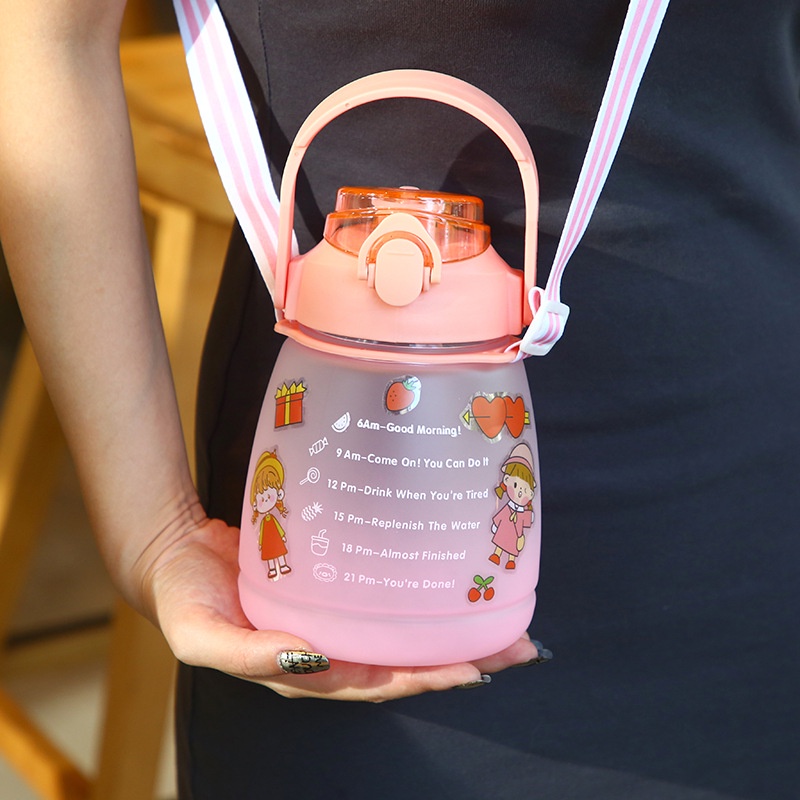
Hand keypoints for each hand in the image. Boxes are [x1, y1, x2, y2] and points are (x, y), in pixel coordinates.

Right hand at [140, 516, 541, 701]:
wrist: (174, 557)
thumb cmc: (185, 601)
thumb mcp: (202, 636)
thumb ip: (249, 654)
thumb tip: (306, 659)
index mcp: (305, 672)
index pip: (377, 683)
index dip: (426, 679)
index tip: (475, 670)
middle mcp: (330, 651)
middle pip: (405, 661)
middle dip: (462, 658)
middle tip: (519, 645)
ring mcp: (335, 618)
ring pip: (403, 630)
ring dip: (453, 628)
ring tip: (506, 617)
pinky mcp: (334, 584)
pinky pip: (383, 595)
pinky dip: (418, 595)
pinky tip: (449, 580)